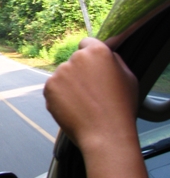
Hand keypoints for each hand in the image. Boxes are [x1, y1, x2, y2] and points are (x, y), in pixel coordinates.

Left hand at [43, 38, 137, 154]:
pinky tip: (73, 109)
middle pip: (74, 61)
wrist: (106, 134)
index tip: (92, 68)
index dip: (90, 57)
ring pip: (63, 76)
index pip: (87, 43)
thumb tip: (105, 54)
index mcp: (97, 51)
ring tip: (83, 104)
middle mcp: (76, 58)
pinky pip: (53, 89)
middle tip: (90, 93)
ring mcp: (60, 72)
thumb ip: (114, 60)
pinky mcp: (48, 87)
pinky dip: (59, 97)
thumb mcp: (128, 77)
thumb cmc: (121, 108)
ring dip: (69, 86)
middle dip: (79, 73)